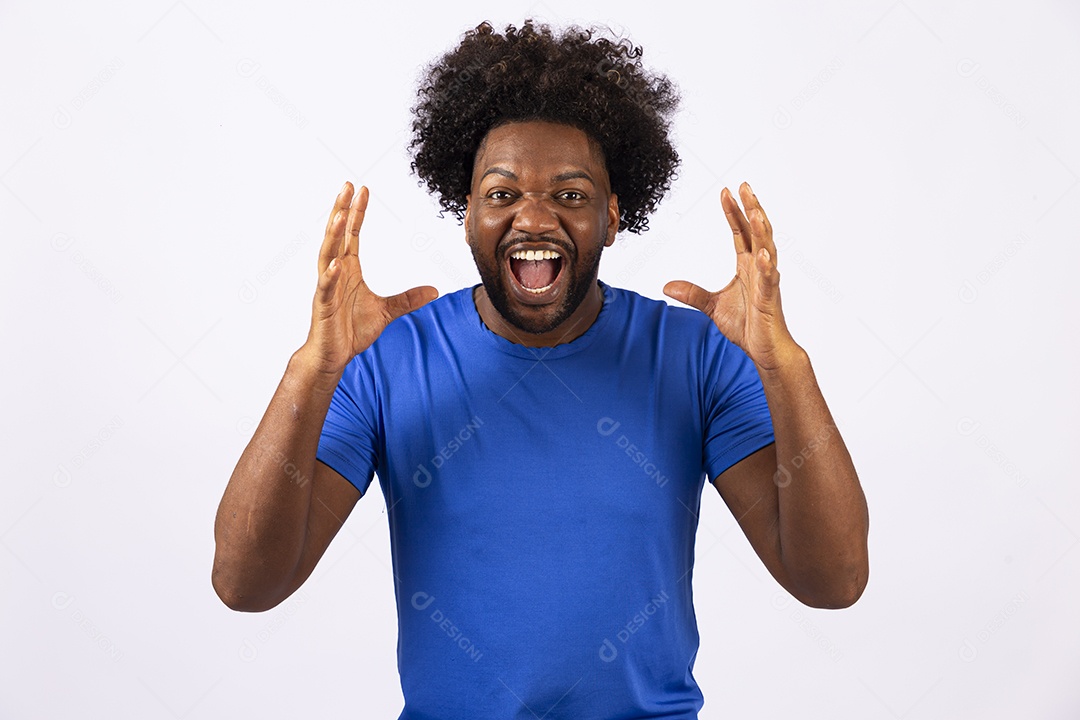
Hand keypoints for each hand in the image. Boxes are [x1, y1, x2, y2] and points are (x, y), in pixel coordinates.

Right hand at [302, 182, 437, 374]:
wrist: (334, 355)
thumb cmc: (352, 331)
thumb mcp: (387, 311)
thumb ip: (408, 299)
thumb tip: (434, 291)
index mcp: (349, 270)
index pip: (352, 235)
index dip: (356, 212)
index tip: (362, 189)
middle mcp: (336, 273)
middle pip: (337, 236)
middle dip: (341, 210)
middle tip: (347, 185)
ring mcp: (328, 288)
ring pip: (327, 255)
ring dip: (333, 235)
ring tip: (339, 215)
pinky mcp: (324, 306)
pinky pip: (326, 287)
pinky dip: (331, 276)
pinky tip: (337, 264)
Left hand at [663, 182, 798, 371]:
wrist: (765, 350)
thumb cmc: (747, 326)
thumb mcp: (712, 306)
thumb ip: (692, 293)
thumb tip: (667, 287)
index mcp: (747, 266)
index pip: (740, 232)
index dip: (733, 212)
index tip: (725, 191)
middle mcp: (759, 268)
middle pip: (756, 232)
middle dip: (751, 208)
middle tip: (744, 185)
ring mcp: (767, 282)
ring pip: (767, 249)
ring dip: (762, 230)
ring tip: (756, 210)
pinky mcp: (770, 299)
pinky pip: (769, 280)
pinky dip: (766, 267)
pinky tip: (761, 254)